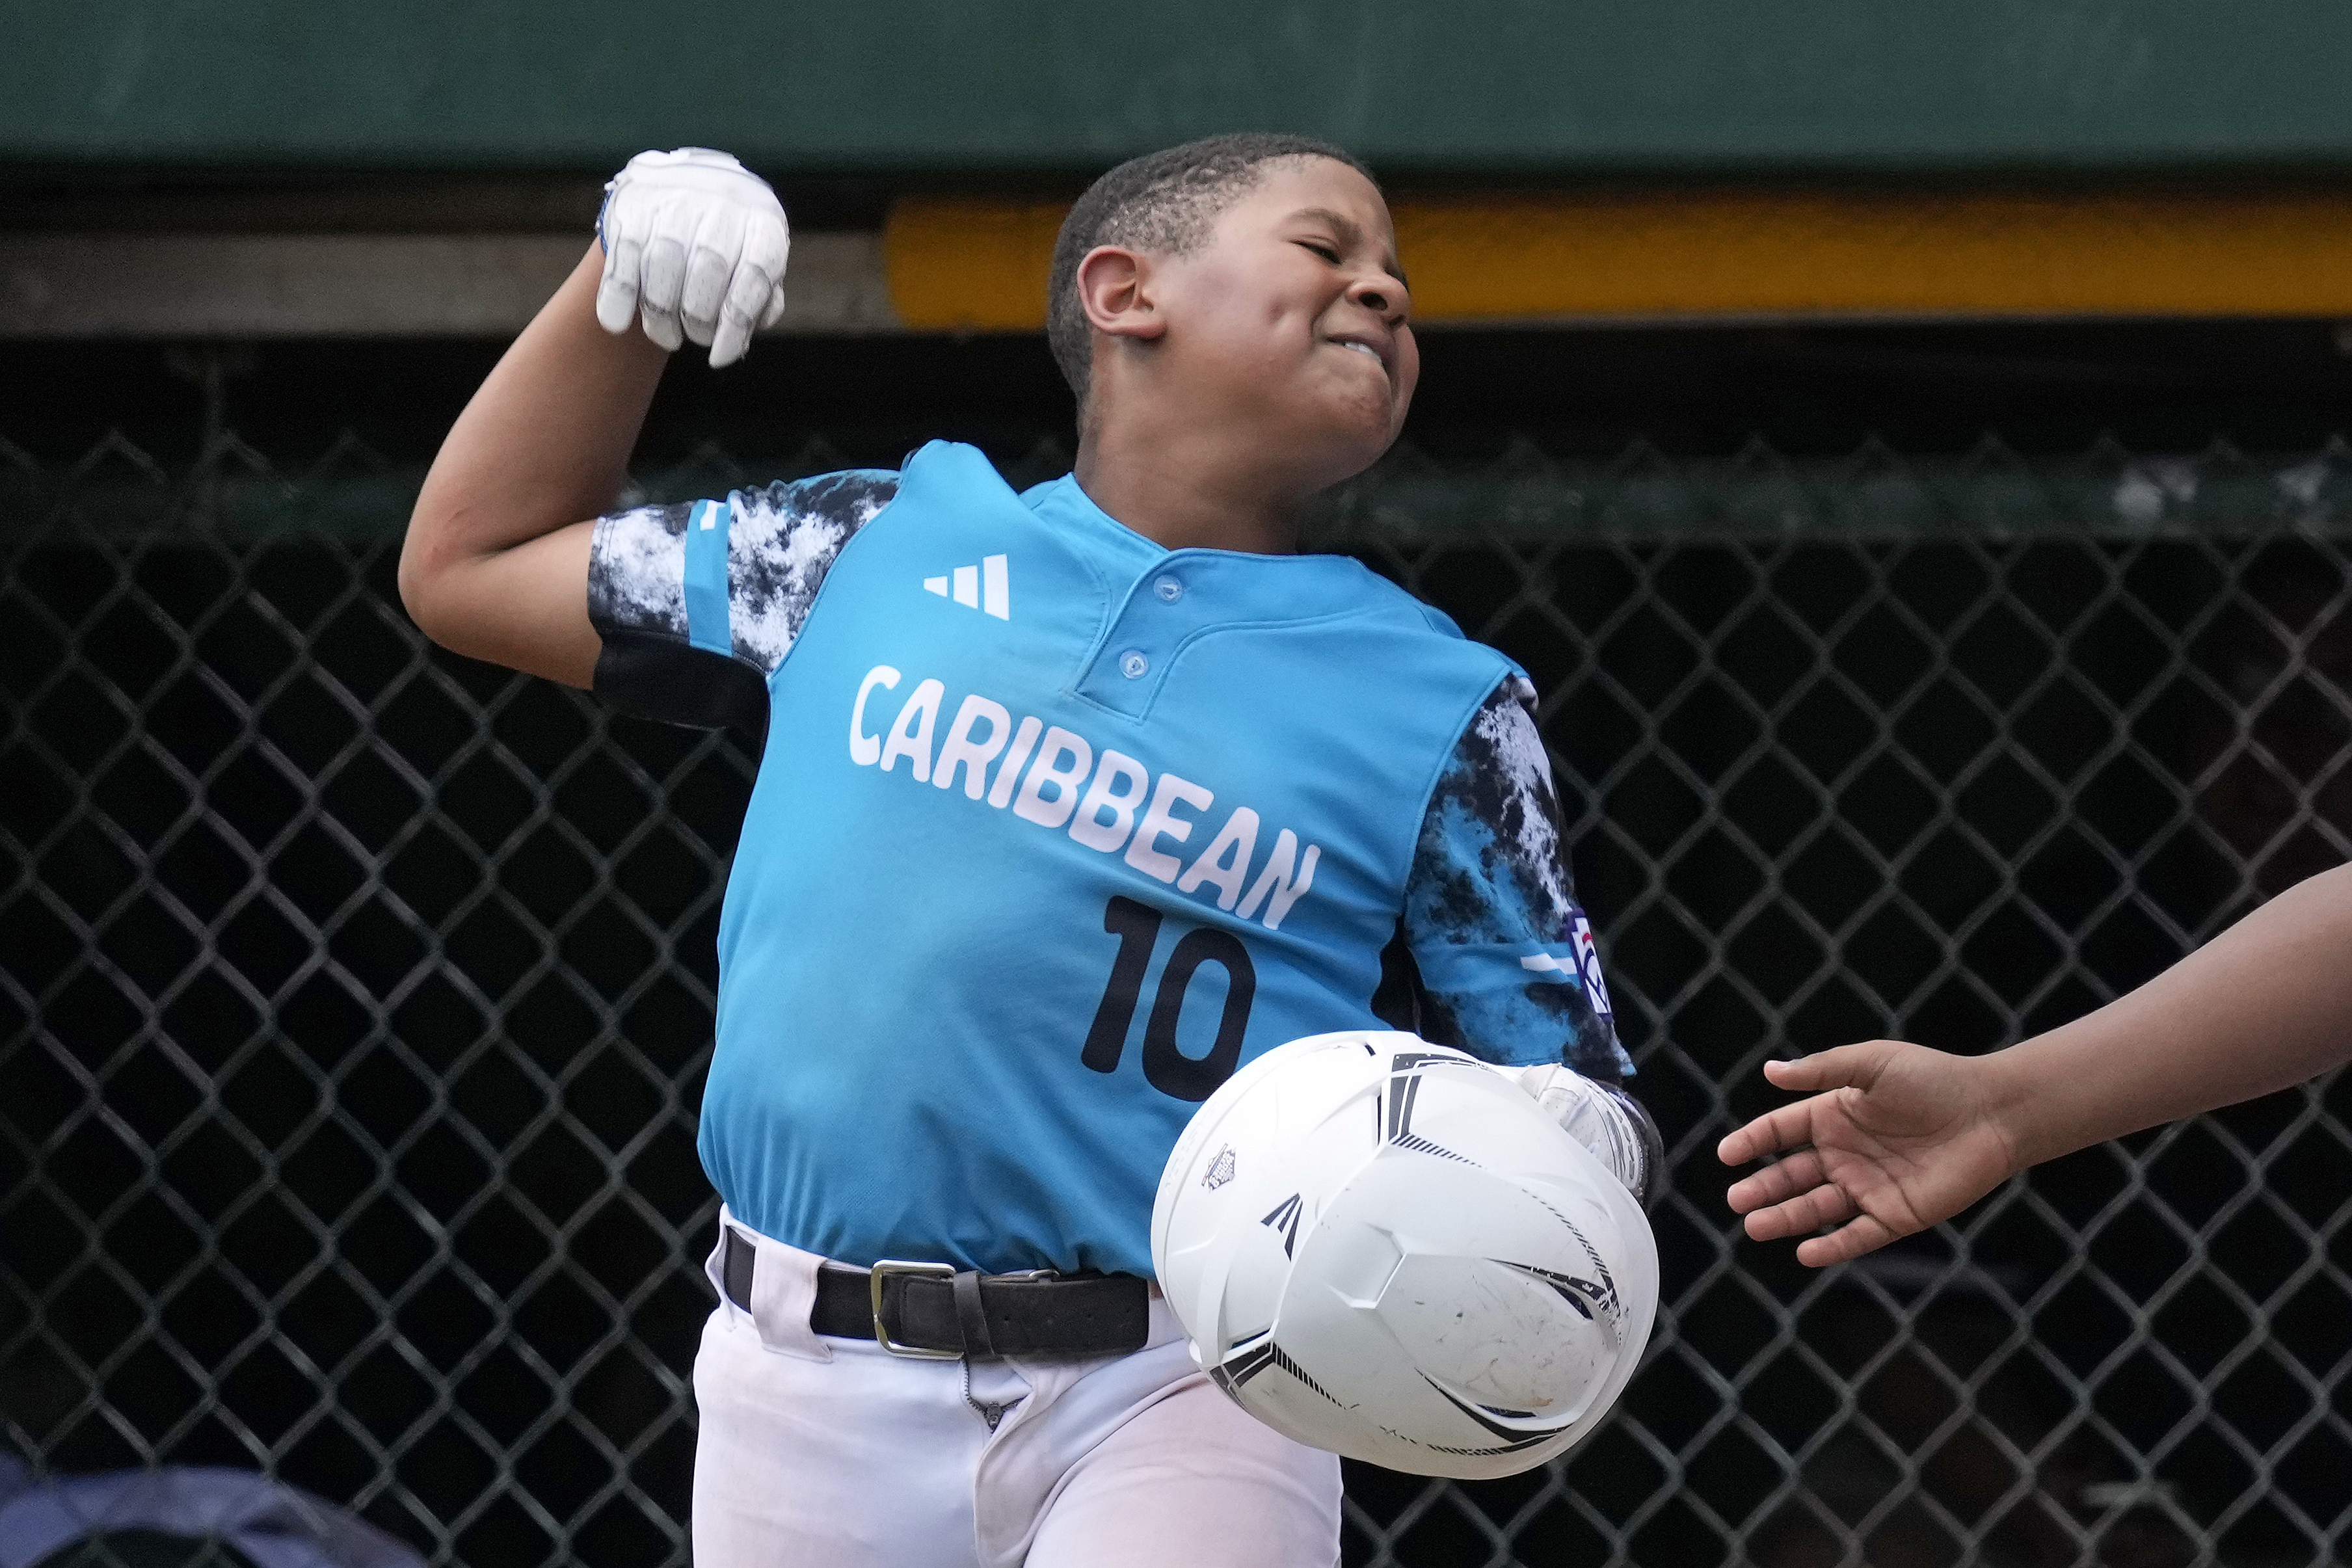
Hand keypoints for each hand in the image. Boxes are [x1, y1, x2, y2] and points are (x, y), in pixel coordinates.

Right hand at [595, 148, 789, 366]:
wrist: (688, 183)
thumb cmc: (732, 241)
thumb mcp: (757, 261)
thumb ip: (761, 297)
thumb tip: (748, 330)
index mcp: (761, 221)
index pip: (754, 274)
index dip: (736, 324)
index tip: (719, 358)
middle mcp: (720, 204)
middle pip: (707, 270)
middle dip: (697, 320)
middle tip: (693, 338)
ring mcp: (674, 202)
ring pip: (662, 265)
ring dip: (660, 315)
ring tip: (666, 336)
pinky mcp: (633, 208)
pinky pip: (622, 257)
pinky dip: (617, 296)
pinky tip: (616, 324)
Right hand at [1717, 1040, 2021, 1265]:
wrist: (1992, 1113)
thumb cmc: (1933, 1079)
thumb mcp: (1872, 1064)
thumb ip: (1822, 1071)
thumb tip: (1770, 1071)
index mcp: (1834, 1116)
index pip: (1781, 1132)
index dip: (1753, 1142)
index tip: (1727, 1154)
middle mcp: (1845, 1154)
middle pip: (1792, 1175)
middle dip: (1762, 1188)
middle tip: (1737, 1199)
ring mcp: (1869, 1187)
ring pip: (1816, 1208)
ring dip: (1785, 1219)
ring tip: (1755, 1227)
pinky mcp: (1896, 1216)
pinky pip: (1857, 1236)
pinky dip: (1832, 1246)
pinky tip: (1806, 1253)